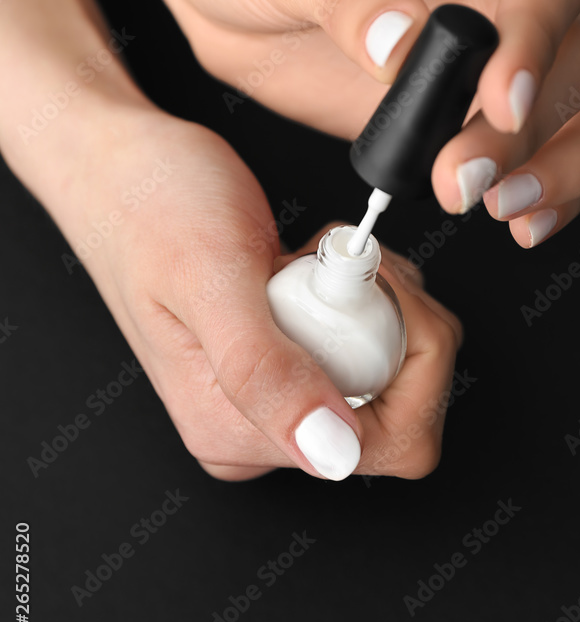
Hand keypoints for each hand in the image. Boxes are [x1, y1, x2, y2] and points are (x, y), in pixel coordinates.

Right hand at [56, 105, 461, 480]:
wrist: (124, 169)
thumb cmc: (150, 208)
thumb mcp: (211, 278)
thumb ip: (264, 370)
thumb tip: (329, 452)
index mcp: (233, 430)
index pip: (384, 443)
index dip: (412, 361)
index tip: (374, 286)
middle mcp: (256, 427)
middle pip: (401, 410)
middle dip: (396, 323)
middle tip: (337, 262)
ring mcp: (276, 395)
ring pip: (392, 371)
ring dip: (379, 300)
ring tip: (315, 258)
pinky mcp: (289, 362)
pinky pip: (370, 344)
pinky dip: (365, 292)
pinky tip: (312, 262)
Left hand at [140, 0, 579, 245]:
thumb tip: (403, 47)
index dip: (536, 42)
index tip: (498, 101)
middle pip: (576, 54)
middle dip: (533, 128)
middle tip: (464, 179)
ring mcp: (495, 48)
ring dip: (557, 164)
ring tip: (494, 207)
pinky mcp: (468, 107)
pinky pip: (541, 149)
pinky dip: (546, 187)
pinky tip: (517, 219)